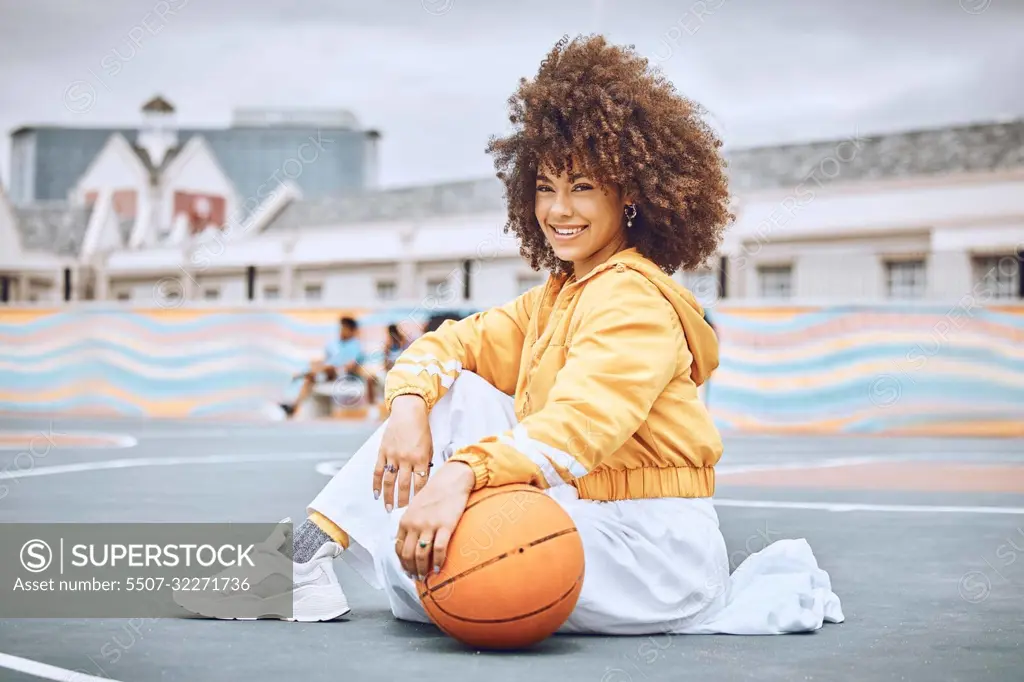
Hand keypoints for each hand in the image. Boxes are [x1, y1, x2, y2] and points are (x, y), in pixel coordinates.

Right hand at [374, 395, 431, 510]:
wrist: (409, 412)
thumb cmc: (422, 430)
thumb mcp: (430, 447)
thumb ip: (426, 464)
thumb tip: (423, 481)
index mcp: (421, 458)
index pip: (420, 483)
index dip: (419, 497)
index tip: (418, 509)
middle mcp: (406, 459)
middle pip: (405, 485)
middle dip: (403, 502)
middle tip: (402, 515)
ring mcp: (393, 455)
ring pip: (390, 481)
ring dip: (389, 497)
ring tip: (388, 509)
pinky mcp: (383, 452)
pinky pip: (378, 471)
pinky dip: (376, 483)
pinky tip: (376, 494)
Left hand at [395, 461, 475, 578]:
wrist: (451, 480)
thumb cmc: (434, 493)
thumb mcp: (415, 507)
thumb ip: (410, 523)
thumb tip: (409, 542)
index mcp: (405, 520)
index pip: (399, 547)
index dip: (402, 562)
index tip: (407, 570)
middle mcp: (414, 524)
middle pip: (408, 554)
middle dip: (411, 570)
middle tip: (416, 578)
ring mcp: (429, 525)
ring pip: (422, 555)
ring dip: (423, 569)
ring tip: (426, 577)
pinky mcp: (445, 526)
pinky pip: (439, 549)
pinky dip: (438, 562)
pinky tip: (439, 569)